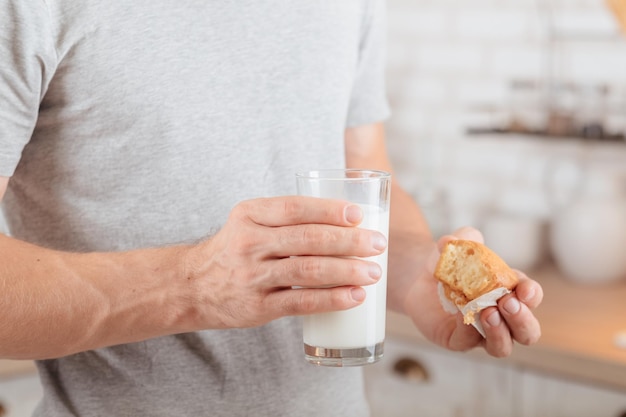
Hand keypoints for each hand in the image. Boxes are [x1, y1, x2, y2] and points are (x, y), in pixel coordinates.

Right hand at [181, 196, 386, 328]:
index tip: (359, 215)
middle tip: (378, 244)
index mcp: (250, 214)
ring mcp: (253, 276)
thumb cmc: (236, 249)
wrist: (193, 286)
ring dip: (346, 270)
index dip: (330, 210)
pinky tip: (354, 296)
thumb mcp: (250, 222)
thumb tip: (347, 217)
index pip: (295, 208)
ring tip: (374, 272)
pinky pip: (301, 301)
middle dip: (348, 241)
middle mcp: (249, 242)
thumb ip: (287, 217)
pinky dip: (332, 298)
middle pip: (307, 239)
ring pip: (307, 270)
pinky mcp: (259, 306)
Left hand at [404, 227, 542, 356]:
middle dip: (522, 319)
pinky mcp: (458, 340)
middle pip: (527, 331)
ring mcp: (481, 332)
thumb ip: (461, 238)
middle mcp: (502, 317)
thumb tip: (451, 241)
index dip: (532, 294)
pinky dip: (467, 330)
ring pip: (503, 347)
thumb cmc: (449, 262)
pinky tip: (460, 315)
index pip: (531, 297)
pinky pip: (468, 342)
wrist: (420, 276)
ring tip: (488, 313)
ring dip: (500, 332)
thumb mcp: (457, 245)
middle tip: (507, 302)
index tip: (524, 289)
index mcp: (510, 291)